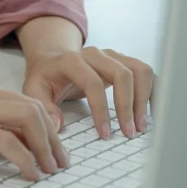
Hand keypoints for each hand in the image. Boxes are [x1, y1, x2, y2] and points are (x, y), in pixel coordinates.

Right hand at [0, 77, 69, 179]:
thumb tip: (19, 144)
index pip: (26, 101)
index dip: (49, 128)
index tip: (56, 152)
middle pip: (33, 107)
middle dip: (55, 138)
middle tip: (60, 165)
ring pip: (25, 118)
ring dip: (45, 148)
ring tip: (48, 171)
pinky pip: (4, 140)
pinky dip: (25, 159)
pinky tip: (28, 174)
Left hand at [22, 47, 154, 138]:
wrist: (52, 59)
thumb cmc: (45, 77)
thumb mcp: (33, 90)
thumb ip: (43, 106)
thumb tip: (58, 125)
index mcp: (71, 60)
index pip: (92, 82)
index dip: (101, 109)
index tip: (105, 134)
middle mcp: (94, 53)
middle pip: (121, 73)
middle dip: (128, 105)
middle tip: (129, 132)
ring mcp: (111, 55)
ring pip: (138, 69)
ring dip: (144, 98)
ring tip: (141, 125)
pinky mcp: (123, 60)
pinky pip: (145, 71)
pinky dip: (153, 90)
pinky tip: (152, 112)